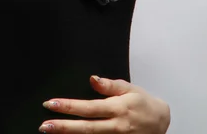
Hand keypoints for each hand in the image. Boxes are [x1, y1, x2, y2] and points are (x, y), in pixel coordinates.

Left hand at [40, 76, 170, 132]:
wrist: (162, 122)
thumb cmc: (143, 103)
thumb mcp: (129, 88)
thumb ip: (109, 85)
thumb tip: (92, 78)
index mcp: (118, 108)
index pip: (89, 108)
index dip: (69, 106)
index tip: (51, 104)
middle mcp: (116, 126)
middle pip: (86, 128)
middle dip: (64, 127)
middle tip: (44, 125)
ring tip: (50, 132)